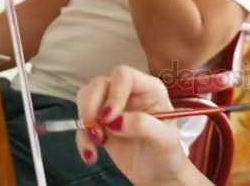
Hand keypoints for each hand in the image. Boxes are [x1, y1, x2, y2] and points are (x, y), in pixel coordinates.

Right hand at [75, 65, 189, 185]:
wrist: (158, 174)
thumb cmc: (167, 152)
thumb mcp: (164, 139)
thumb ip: (143, 125)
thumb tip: (116, 121)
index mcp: (149, 89)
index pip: (124, 75)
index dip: (114, 93)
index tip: (110, 116)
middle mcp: (129, 93)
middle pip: (99, 83)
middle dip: (92, 105)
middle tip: (97, 129)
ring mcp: (113, 108)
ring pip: (86, 97)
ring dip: (85, 120)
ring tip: (98, 142)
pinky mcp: (101, 125)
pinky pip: (82, 124)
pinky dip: (81, 139)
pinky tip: (92, 155)